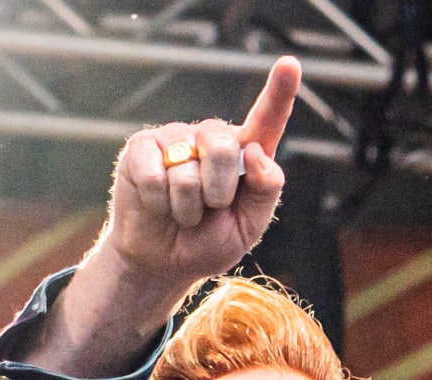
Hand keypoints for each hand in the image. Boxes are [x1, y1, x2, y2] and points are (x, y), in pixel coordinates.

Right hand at [24, 58, 299, 376]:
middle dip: (217, 193)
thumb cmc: (208, 241)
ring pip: (187, 170)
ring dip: (186, 207)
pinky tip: (156, 205)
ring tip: (180, 212)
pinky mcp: (141, 148)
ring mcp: (174, 139)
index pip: (266, 120)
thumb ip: (265, 190)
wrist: (163, 262)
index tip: (290, 65)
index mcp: (244, 154)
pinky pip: (155, 176)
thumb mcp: (249, 226)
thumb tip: (257, 152)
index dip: (279, 93)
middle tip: (207, 209)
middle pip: (223, 147)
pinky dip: (158, 203)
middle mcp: (210, 137)